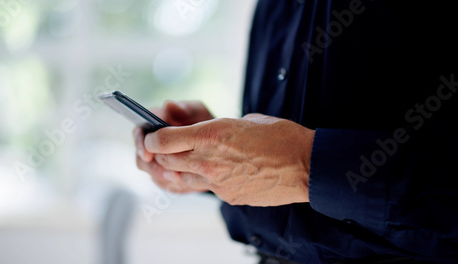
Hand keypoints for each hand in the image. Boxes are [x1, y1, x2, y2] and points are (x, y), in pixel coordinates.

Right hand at [134, 100, 213, 192]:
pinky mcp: (166, 176)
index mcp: (154, 124)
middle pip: (141, 157)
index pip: (139, 132)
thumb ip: (184, 108)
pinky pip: (164, 183)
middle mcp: (152, 144)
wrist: (219, 146)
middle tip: (166, 169)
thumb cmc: (206, 124)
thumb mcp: (199, 113)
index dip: (141, 142)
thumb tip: (168, 104)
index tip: (148, 152)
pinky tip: (183, 182)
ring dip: (163, 176)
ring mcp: (158, 161)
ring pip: (151, 172)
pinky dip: (172, 184)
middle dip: (153, 165)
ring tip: (177, 177)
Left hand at [144, 114, 314, 205]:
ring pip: (182, 179)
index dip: (152, 138)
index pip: (162, 141)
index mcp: (210, 135)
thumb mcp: (243, 121)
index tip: (151, 135)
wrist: (306, 165)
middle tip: (164, 148)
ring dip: (179, 170)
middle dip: (161, 154)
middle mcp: (208, 161)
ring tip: (188, 160)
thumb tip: (205, 136)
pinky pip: (206, 189)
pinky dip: (205, 181)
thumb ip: (217, 130)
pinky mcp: (228, 197)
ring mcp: (217, 183)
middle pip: (166, 161)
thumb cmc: (280, 136)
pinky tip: (218, 172)